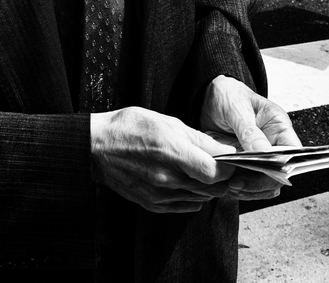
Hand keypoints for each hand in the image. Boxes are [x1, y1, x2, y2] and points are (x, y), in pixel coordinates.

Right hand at [90, 106, 245, 213]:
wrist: (97, 147)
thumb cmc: (132, 127)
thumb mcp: (169, 122)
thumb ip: (200, 140)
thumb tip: (226, 151)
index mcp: (172, 153)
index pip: (214, 173)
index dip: (228, 168)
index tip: (231, 159)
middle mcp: (166, 178)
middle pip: (211, 189)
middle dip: (222, 178)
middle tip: (222, 165)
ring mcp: (158, 194)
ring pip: (199, 198)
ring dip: (208, 187)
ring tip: (203, 170)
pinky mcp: (151, 204)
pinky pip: (184, 206)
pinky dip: (193, 196)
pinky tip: (189, 181)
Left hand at [200, 76, 301, 199]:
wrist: (208, 99)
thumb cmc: (229, 96)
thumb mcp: (238, 108)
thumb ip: (249, 131)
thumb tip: (263, 151)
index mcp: (279, 127)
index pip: (292, 153)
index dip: (284, 167)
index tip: (264, 173)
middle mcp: (272, 145)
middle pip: (278, 174)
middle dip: (260, 183)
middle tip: (238, 182)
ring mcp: (257, 158)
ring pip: (263, 185)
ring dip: (248, 190)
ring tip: (230, 185)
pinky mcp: (242, 166)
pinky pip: (247, 185)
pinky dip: (239, 189)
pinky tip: (226, 185)